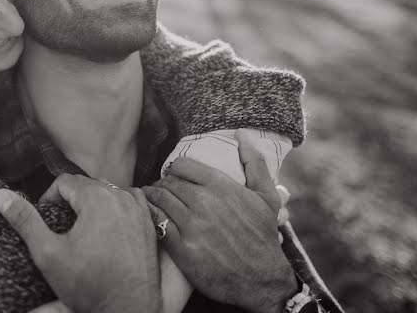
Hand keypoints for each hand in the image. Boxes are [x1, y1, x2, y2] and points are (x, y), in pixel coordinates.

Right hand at [0, 174, 160, 312]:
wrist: (127, 309)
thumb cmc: (89, 285)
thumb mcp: (48, 253)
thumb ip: (25, 220)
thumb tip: (1, 195)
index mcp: (96, 198)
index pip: (64, 182)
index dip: (49, 199)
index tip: (46, 220)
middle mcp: (121, 197)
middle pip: (87, 185)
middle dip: (71, 201)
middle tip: (62, 228)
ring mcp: (138, 209)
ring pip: (109, 192)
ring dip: (94, 203)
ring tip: (84, 230)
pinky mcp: (149, 223)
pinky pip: (130, 201)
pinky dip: (117, 208)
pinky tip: (109, 228)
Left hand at [143, 131, 296, 312]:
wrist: (262, 280)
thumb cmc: (263, 236)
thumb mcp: (266, 196)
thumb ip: (254, 163)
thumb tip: (242, 135)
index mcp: (221, 186)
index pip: (182, 165)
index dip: (176, 169)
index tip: (174, 175)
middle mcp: (204, 203)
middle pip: (168, 182)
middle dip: (163, 183)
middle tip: (161, 188)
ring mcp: (192, 226)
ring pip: (159, 199)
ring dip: (152, 196)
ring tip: (152, 198)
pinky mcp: (182, 248)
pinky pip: (156, 223)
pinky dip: (150, 215)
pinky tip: (151, 215)